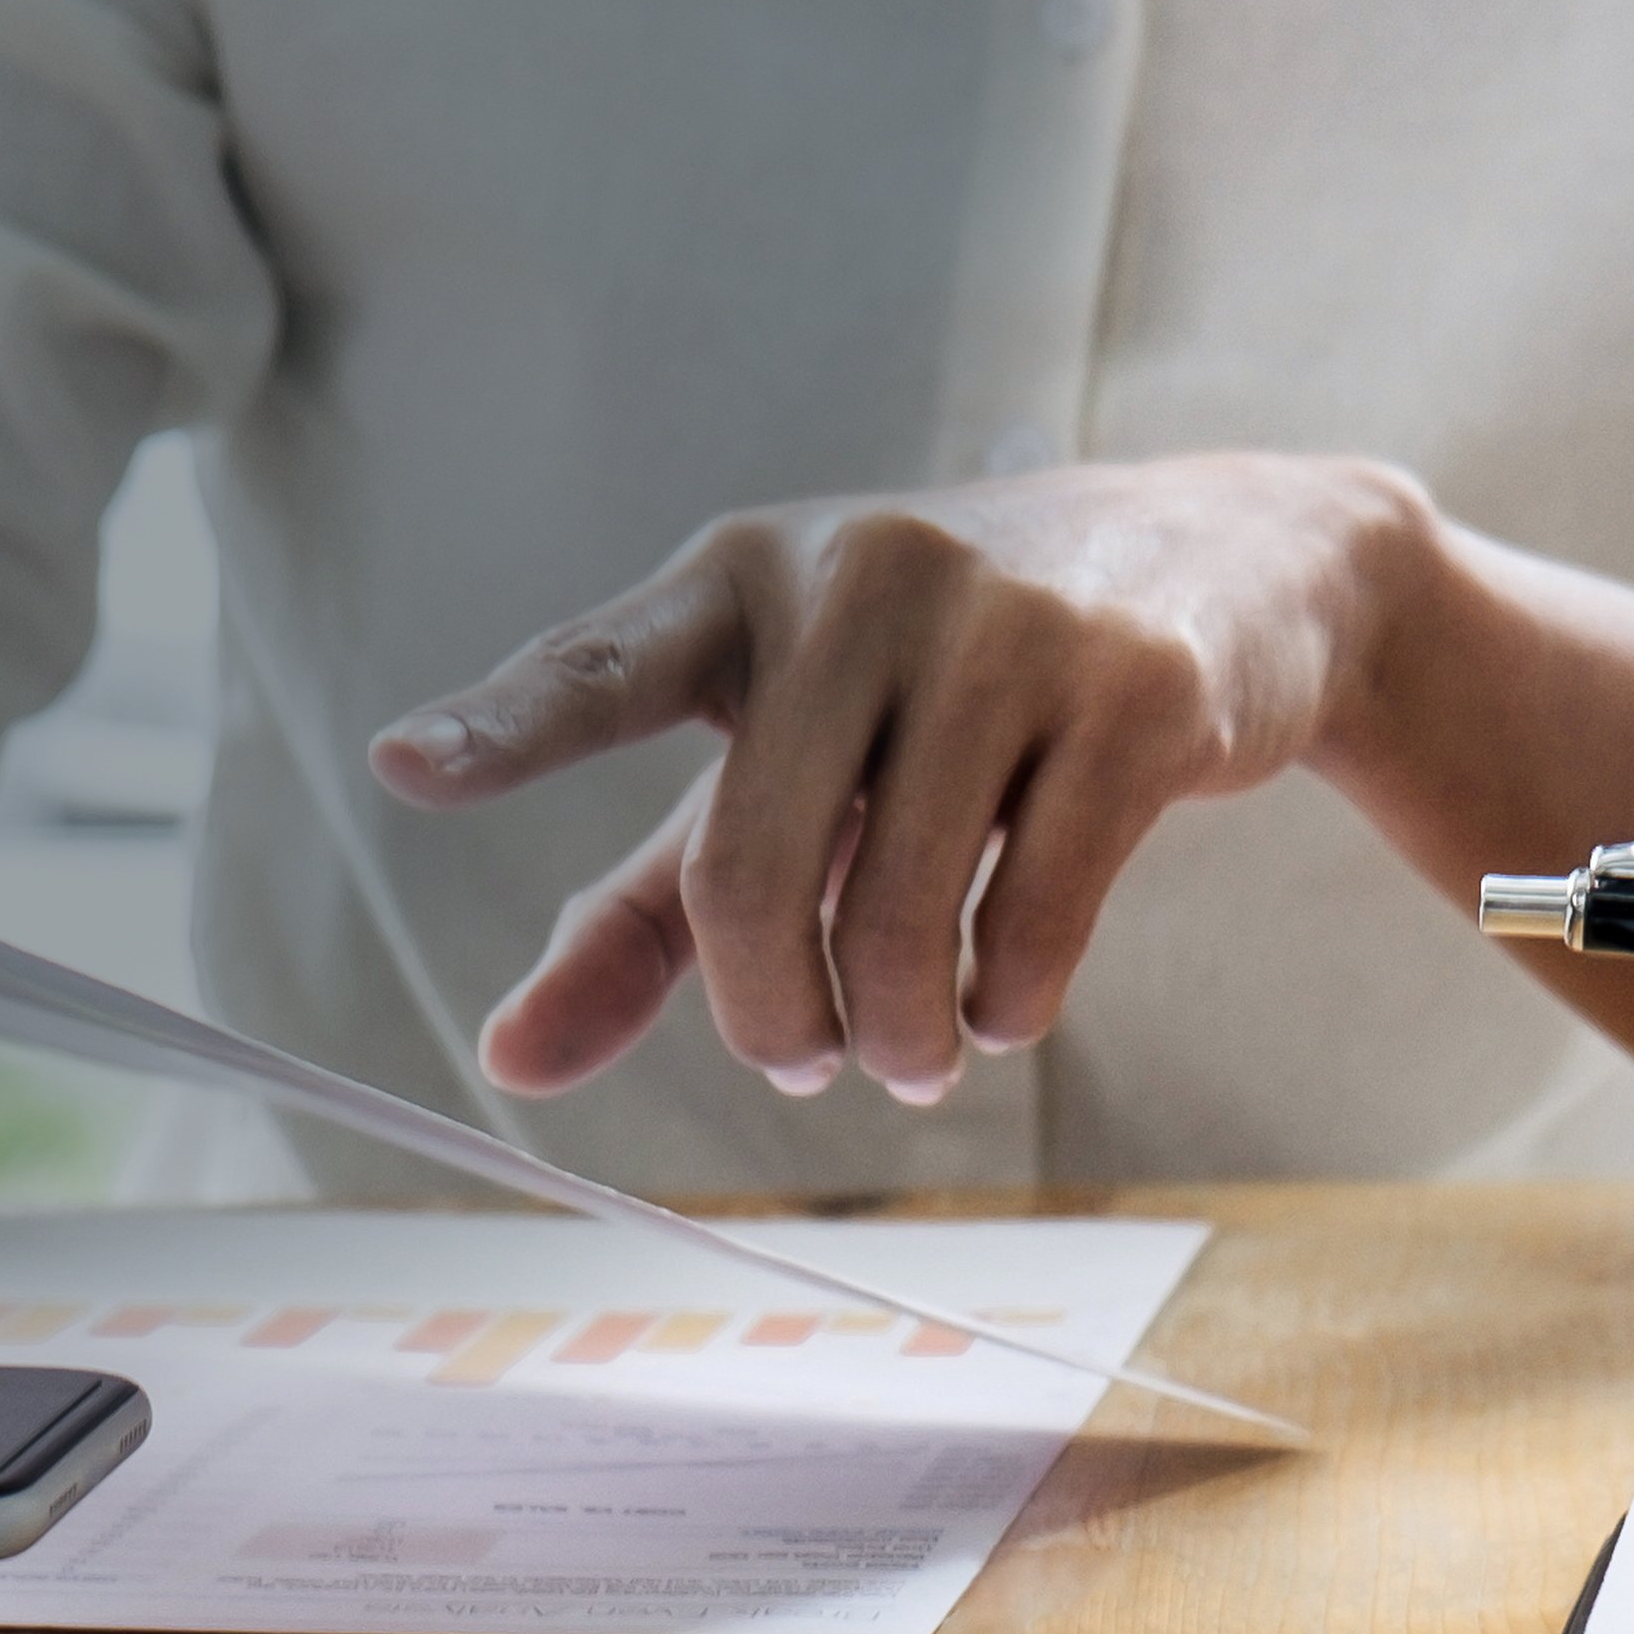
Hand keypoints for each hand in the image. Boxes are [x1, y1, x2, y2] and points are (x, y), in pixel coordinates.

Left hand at [370, 455, 1429, 1103]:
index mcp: (740, 582)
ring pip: (893, 911)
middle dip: (770, 1017)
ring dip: (898, 1034)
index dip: (503, 728)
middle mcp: (858, 577)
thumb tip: (505, 1062)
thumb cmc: (945, 688)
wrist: (1229, 568)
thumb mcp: (784, 767)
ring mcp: (1006, 621)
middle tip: (803, 1064)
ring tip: (916, 1054)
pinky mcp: (1137, 687)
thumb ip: (643, 915)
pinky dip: (1006, 1005)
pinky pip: (1033, 915)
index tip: (403, 768)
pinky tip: (1003, 1004)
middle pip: (745, 868)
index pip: (601, 668)